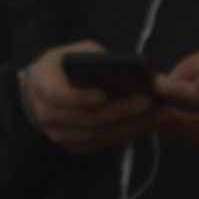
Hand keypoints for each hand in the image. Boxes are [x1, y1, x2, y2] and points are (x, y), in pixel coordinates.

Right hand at [20, 41, 160, 153]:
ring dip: (129, 126)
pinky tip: (147, 124)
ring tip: (157, 115)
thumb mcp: (73, 53)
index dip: (81, 98)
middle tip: (149, 102)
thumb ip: (93, 57)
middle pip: (87, 119)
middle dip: (120, 111)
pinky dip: (126, 134)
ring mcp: (59, 133)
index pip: (58, 96)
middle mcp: (46, 114)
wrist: (44, 90)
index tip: (105, 95)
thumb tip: (123, 67)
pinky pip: (102, 144)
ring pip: (98, 135)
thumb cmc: (63, 66)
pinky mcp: (74, 145)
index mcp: (41, 84)